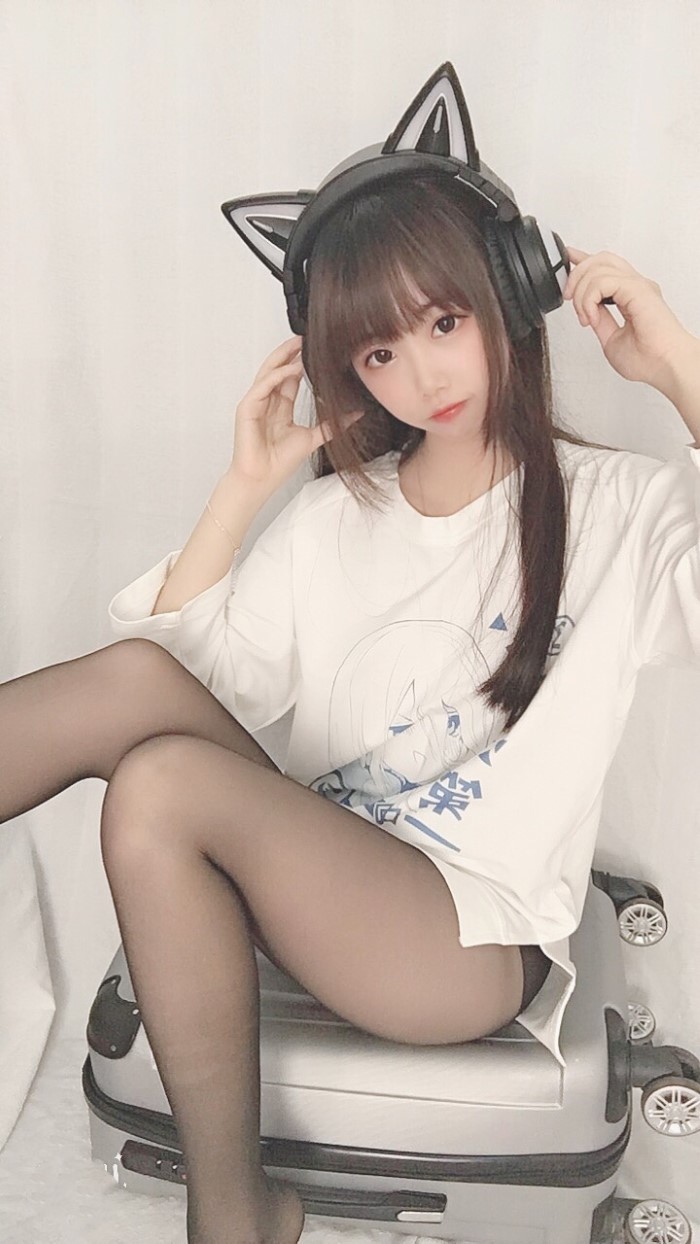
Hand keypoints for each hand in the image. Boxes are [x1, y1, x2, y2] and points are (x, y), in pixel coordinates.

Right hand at [229, 335, 363, 490]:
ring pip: (268, 372)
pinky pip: (262, 387)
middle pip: (278, 368)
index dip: (301, 362)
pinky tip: (290, 369)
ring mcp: (255, 403)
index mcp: (279, 407)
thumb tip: (355, 414)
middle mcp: (267, 401)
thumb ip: (331, 425)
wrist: (262, 479)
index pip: (290, 377)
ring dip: (283, 357)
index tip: (315, 349)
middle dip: (290, 352)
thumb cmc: (279, 462)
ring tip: (298, 344)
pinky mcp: (247, 408)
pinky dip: (276, 377)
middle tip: (306, 337)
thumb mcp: (312, 438)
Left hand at [563, 247, 692, 390]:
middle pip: (601, 259)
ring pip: (598, 267)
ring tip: (585, 317)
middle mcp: (635, 286)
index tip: (568, 258)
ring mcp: (637, 286)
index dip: (584, 260)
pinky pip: (602, 281)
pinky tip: (592, 317)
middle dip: (577, 275)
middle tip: (569, 299)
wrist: (665, 366)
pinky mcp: (637, 289)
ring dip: (581, 292)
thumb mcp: (611, 339)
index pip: (606, 267)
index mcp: (631, 295)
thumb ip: (600, 321)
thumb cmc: (648, 359)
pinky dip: (589, 299)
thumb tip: (588, 310)